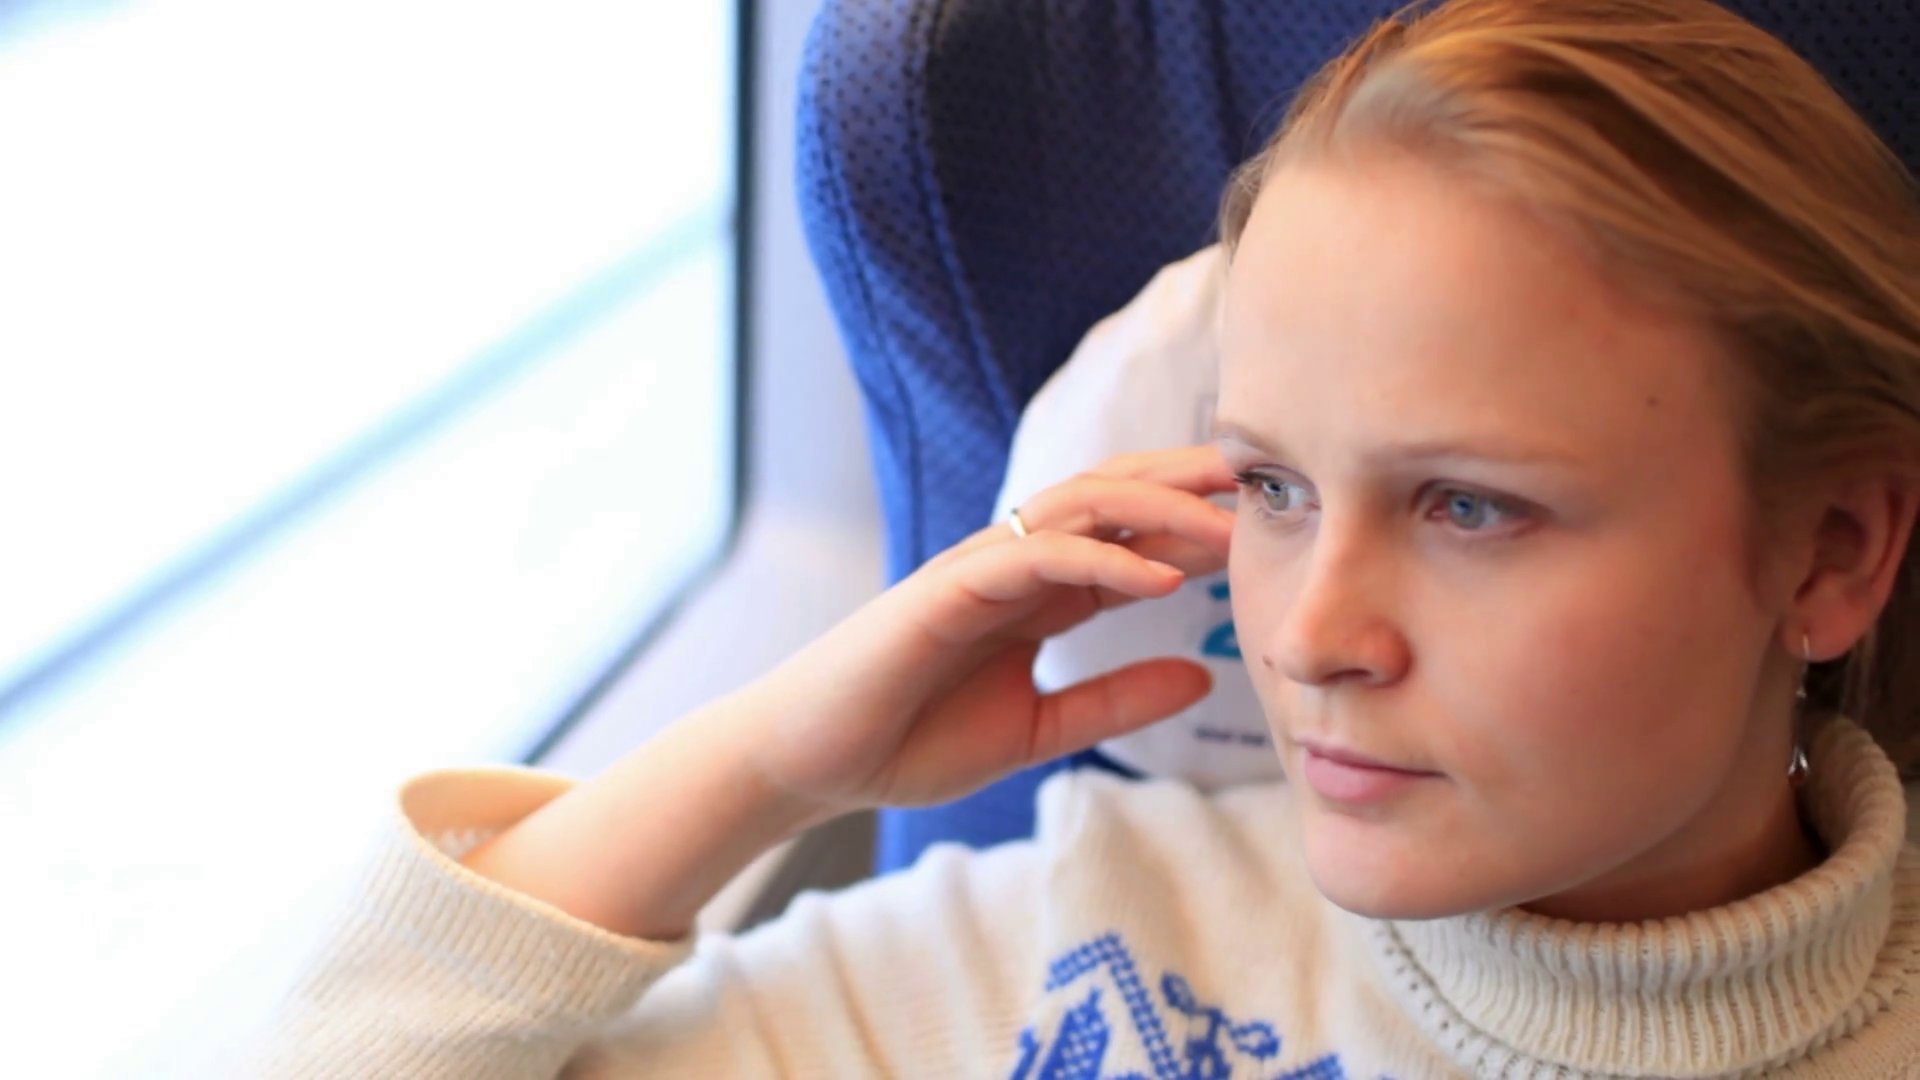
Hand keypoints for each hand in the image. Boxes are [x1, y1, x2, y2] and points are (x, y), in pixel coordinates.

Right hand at [746, 445, 1237, 813]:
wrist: (816, 761)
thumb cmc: (911, 740)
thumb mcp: (1040, 730)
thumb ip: (1115, 701)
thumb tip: (1200, 678)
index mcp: (1038, 594)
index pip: (1129, 538)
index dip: (1197, 526)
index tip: (1270, 529)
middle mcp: (1015, 564)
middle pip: (1115, 497)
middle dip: (1189, 484)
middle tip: (1271, 482)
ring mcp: (981, 568)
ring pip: (1080, 507)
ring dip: (1159, 509)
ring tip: (1228, 525)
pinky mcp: (948, 588)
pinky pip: (1036, 558)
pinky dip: (1101, 561)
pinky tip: (1158, 581)